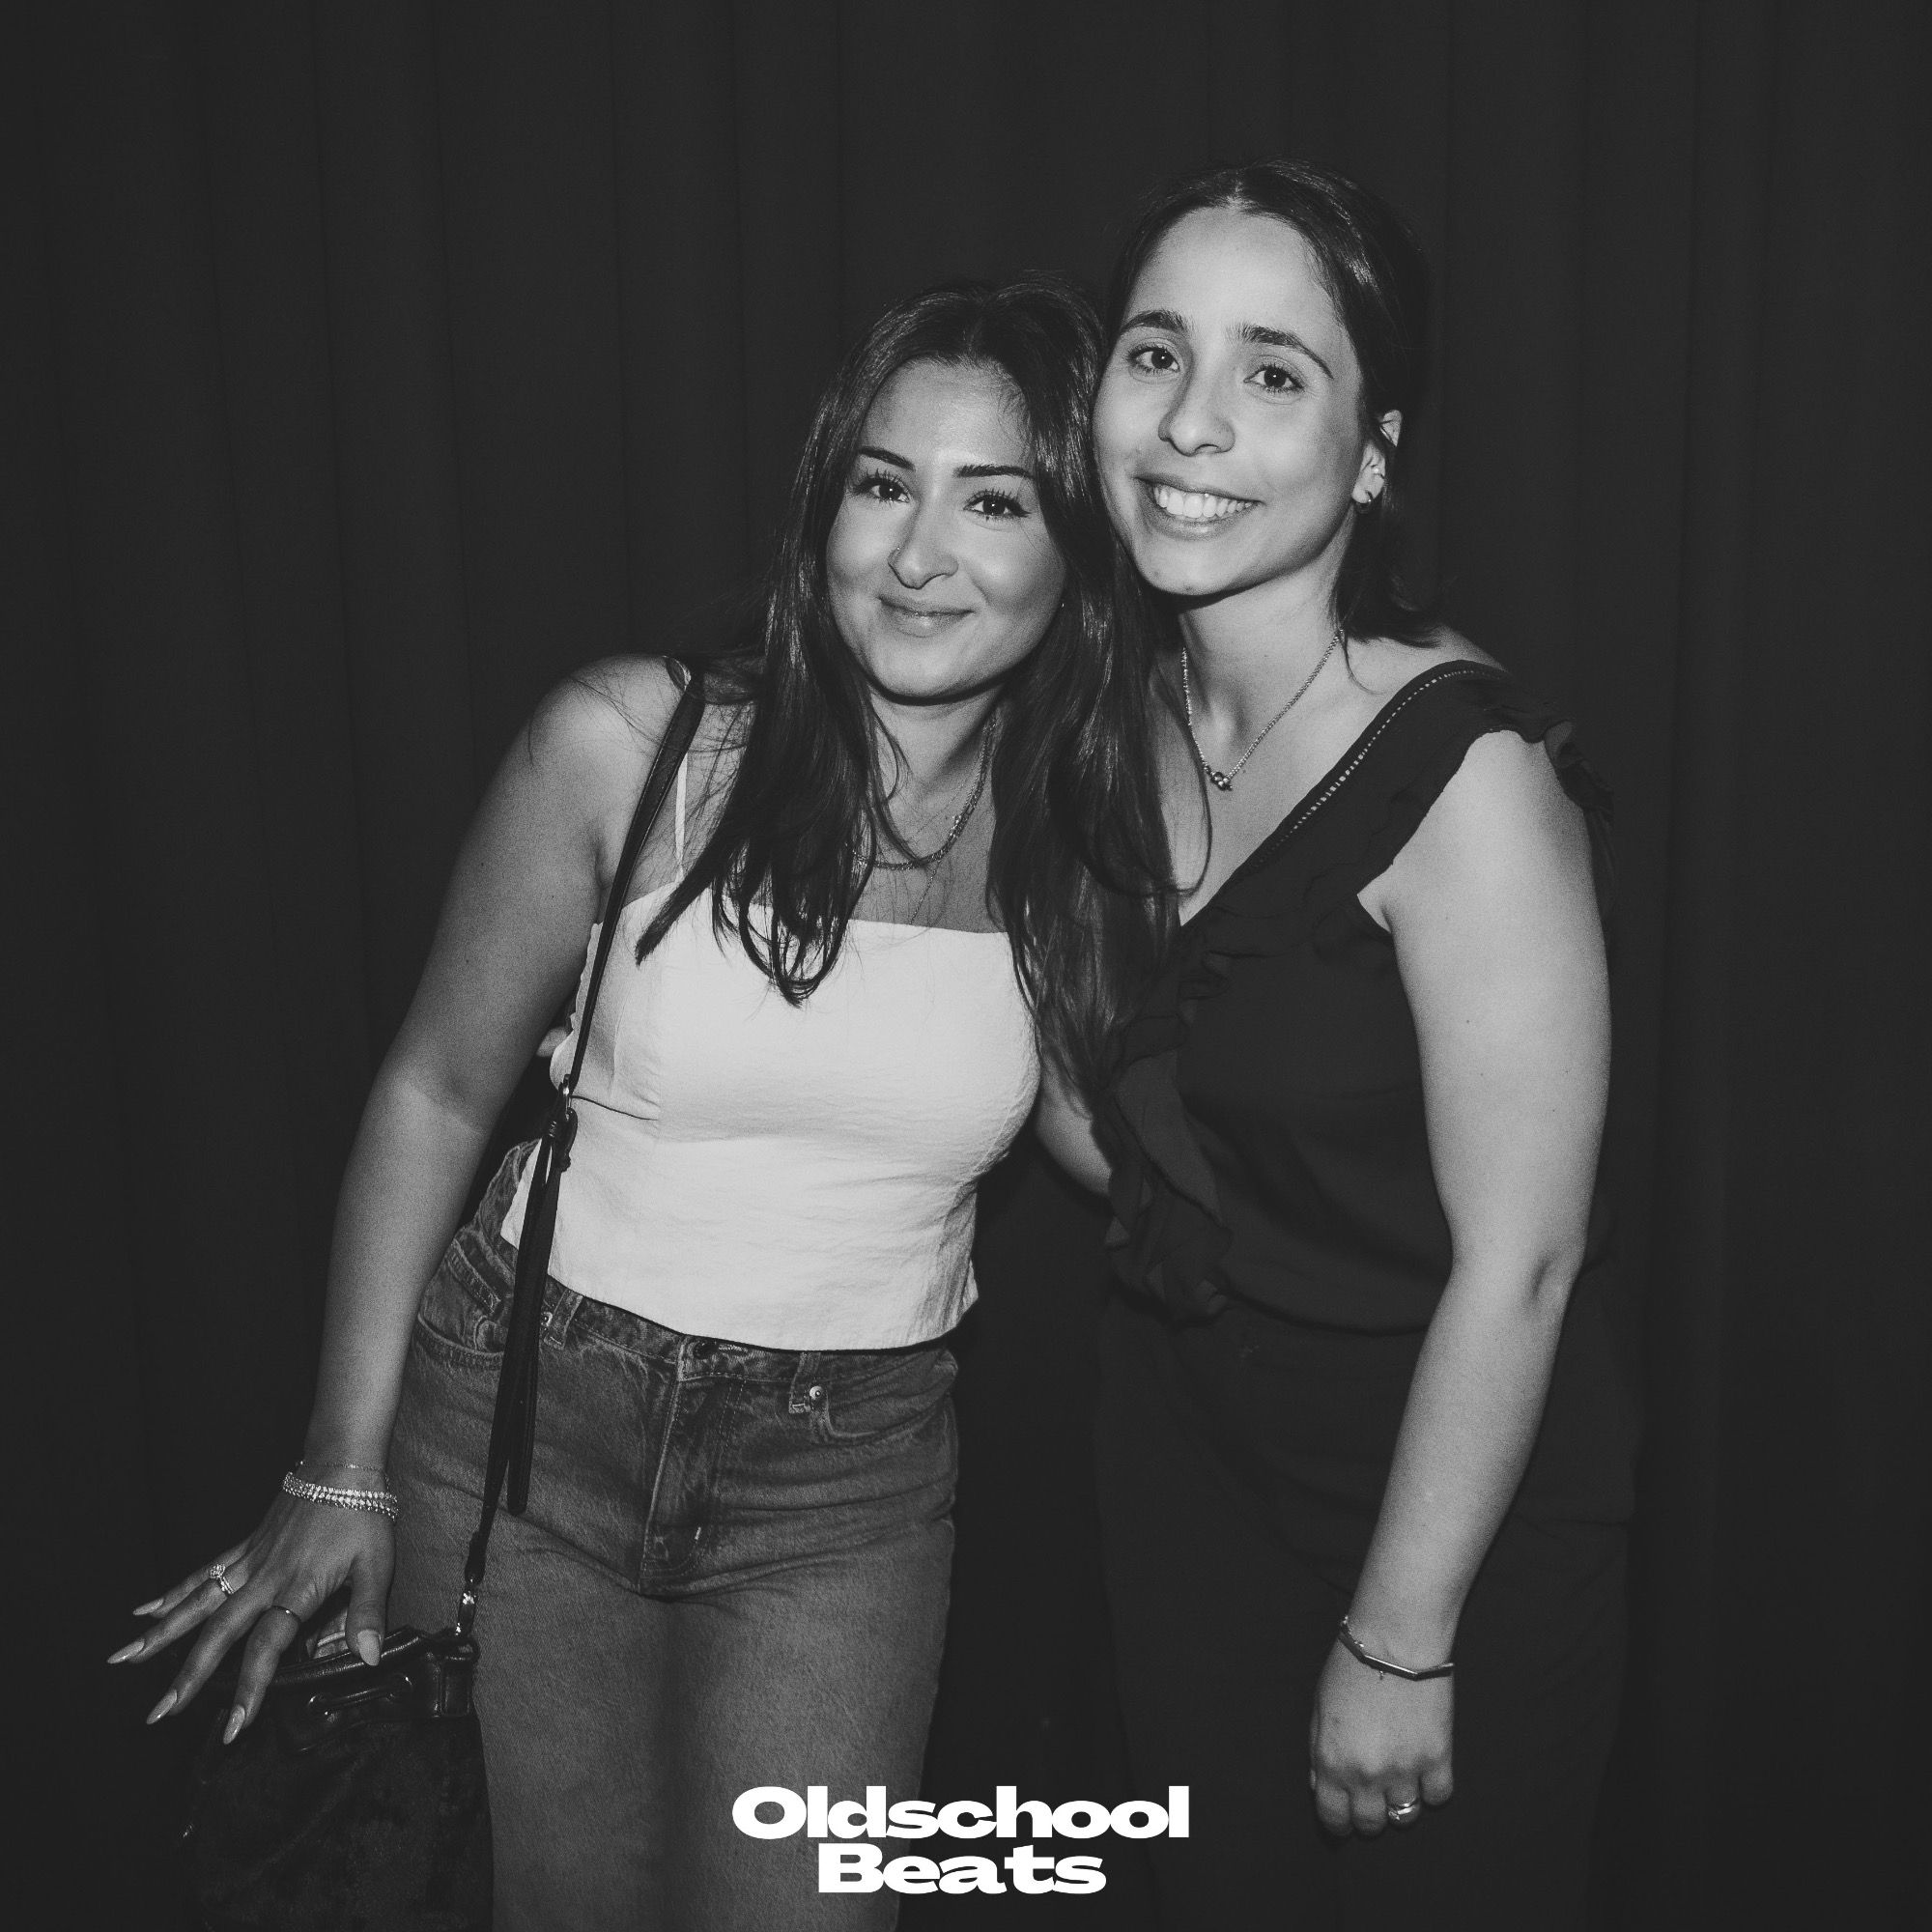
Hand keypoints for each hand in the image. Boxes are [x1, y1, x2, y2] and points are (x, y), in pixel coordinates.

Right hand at [108, 1475, 394, 1744]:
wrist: (342, 1466)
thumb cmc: (362, 1516)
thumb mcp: (377, 1565)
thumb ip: (368, 1613)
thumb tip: (370, 1658)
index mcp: (297, 1588)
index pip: (268, 1647)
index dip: (251, 1687)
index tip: (234, 1725)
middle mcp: (263, 1579)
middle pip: (218, 1634)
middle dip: (188, 1676)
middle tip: (159, 1713)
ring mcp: (248, 1563)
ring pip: (197, 1604)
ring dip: (160, 1634)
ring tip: (124, 1660)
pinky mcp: (244, 1548)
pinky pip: (202, 1574)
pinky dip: (172, 1593)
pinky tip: (143, 1611)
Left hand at [1308, 1637, 1453, 1835]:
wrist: (1393, 1641)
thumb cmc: (1349, 1668)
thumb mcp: (1318, 1709)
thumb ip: (1319, 1752)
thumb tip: (1322, 1786)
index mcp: (1332, 1763)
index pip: (1333, 1819)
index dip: (1338, 1823)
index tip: (1344, 1816)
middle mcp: (1367, 1775)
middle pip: (1370, 1825)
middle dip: (1368, 1815)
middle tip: (1372, 1796)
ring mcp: (1404, 1770)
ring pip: (1405, 1816)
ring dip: (1400, 1802)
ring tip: (1398, 1779)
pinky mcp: (1437, 1758)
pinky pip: (1438, 1796)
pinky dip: (1431, 1788)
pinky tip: (1424, 1768)